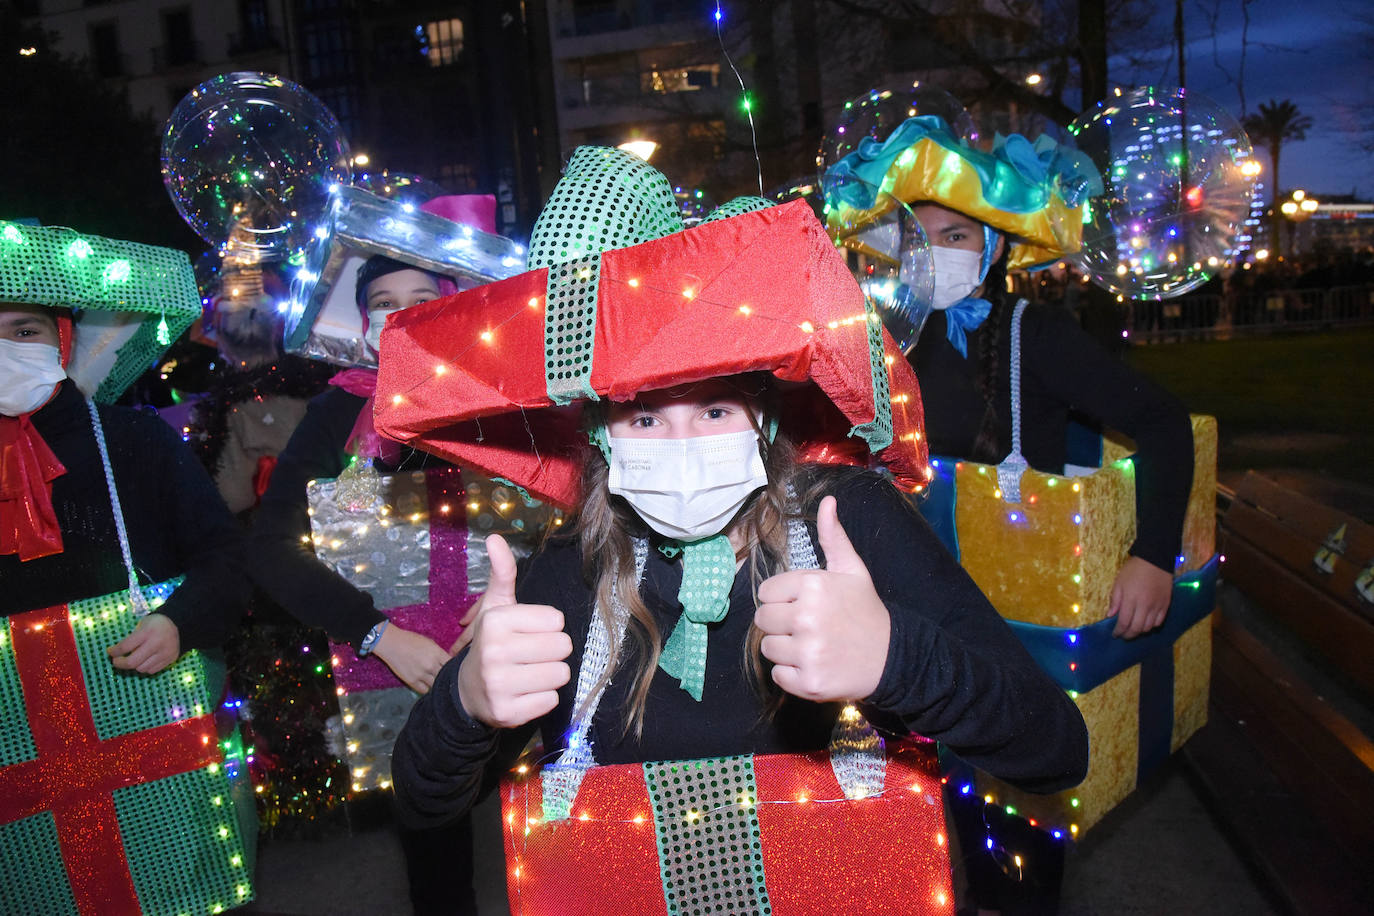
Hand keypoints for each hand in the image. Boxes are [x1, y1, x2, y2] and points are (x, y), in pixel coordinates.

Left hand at [107, 613, 180, 674]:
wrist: (180, 624)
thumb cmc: (156, 623)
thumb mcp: (142, 625)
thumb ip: (132, 639)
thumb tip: (119, 654)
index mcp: (147, 632)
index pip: (125, 646)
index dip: (114, 651)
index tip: (110, 651)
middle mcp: (156, 644)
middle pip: (132, 662)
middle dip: (120, 663)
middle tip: (116, 661)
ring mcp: (164, 653)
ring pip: (141, 668)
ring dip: (134, 665)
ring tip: (133, 658)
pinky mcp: (170, 659)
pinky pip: (152, 670)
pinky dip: (145, 667)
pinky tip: (144, 660)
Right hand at [372, 625, 451, 693]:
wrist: (391, 643)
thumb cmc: (410, 640)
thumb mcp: (429, 642)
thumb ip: (440, 653)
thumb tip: (450, 662)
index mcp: (437, 653)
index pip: (453, 665)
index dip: (455, 668)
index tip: (455, 669)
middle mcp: (430, 665)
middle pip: (446, 676)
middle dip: (447, 677)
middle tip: (448, 678)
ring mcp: (421, 674)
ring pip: (436, 685)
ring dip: (437, 684)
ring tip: (437, 682)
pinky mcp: (411, 681)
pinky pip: (424, 690)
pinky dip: (427, 688)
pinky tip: (427, 684)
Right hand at [457, 534, 571, 727]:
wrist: (467, 691)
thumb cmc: (492, 643)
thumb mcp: (495, 607)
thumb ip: (502, 573)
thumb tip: (494, 538)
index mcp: (495, 621)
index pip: (556, 620)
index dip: (546, 627)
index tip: (526, 633)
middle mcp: (494, 652)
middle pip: (563, 647)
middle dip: (552, 652)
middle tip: (530, 656)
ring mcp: (500, 685)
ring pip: (561, 674)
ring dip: (549, 675)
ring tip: (527, 673)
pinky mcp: (508, 713)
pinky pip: (552, 700)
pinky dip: (542, 698)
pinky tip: (523, 693)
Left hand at [754, 496, 889, 701]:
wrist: (893, 657)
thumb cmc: (866, 610)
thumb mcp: (852, 570)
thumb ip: (833, 536)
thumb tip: (828, 500)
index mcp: (813, 586)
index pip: (766, 593)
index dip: (782, 599)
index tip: (803, 604)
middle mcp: (807, 617)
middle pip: (762, 621)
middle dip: (780, 624)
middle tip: (806, 627)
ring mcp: (808, 652)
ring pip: (768, 649)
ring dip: (785, 649)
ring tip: (812, 645)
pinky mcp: (809, 682)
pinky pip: (778, 676)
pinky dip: (792, 674)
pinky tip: (814, 664)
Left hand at [1108, 556, 1173, 638]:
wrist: (1155, 560)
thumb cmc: (1134, 570)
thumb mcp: (1119, 582)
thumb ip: (1115, 600)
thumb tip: (1110, 615)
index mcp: (1131, 600)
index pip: (1124, 623)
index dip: (1119, 631)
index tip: (1115, 634)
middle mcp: (1145, 606)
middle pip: (1137, 628)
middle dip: (1128, 635)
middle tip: (1123, 635)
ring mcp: (1157, 606)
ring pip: (1149, 627)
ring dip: (1140, 631)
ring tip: (1133, 629)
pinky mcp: (1166, 605)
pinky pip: (1159, 622)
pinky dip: (1152, 626)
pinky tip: (1146, 623)